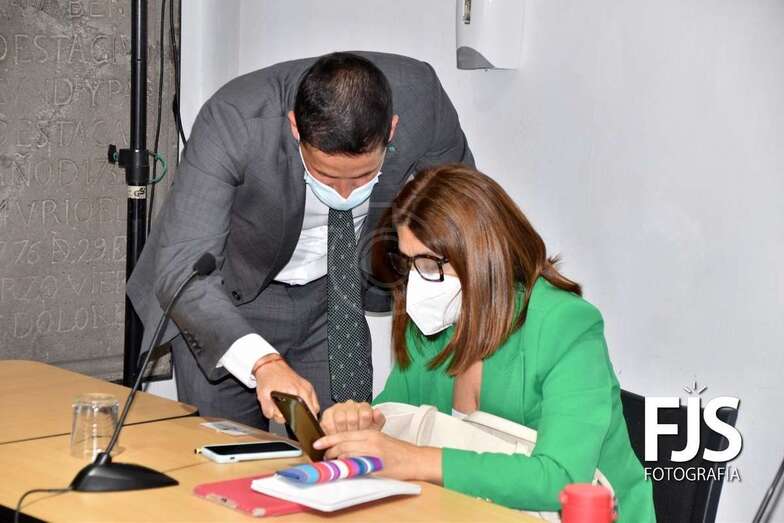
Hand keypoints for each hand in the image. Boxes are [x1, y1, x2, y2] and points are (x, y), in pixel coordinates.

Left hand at [253, 355, 319, 423]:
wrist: (270, 365)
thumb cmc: (267, 378)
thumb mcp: (263, 395)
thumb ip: (268, 410)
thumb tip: (275, 417)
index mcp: (295, 391)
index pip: (306, 413)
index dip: (302, 421)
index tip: (298, 424)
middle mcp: (304, 389)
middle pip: (313, 411)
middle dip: (304, 418)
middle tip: (294, 418)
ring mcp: (307, 386)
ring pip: (315, 406)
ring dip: (308, 411)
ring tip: (296, 411)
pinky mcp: (307, 385)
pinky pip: (313, 399)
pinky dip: (309, 405)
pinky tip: (299, 405)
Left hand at [313, 430, 441, 482]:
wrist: (415, 459)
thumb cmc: (398, 451)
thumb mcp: (380, 439)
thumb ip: (363, 441)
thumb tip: (345, 448)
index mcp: (370, 433)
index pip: (343, 434)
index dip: (328, 439)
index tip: (317, 444)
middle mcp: (369, 440)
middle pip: (342, 444)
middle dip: (329, 451)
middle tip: (324, 457)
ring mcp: (372, 452)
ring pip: (346, 454)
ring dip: (336, 460)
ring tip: (332, 464)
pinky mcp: (376, 464)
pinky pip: (356, 464)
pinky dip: (347, 466)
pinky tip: (344, 469)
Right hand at [320, 401, 386, 433]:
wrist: (351, 438)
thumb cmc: (362, 433)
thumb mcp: (374, 428)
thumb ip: (379, 420)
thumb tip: (377, 412)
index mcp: (363, 406)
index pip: (365, 413)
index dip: (364, 427)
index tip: (363, 434)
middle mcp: (351, 404)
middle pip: (352, 417)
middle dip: (353, 432)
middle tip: (353, 439)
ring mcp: (338, 408)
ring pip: (340, 419)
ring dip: (343, 432)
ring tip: (346, 439)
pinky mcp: (327, 414)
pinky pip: (328, 423)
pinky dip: (333, 432)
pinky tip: (337, 436)